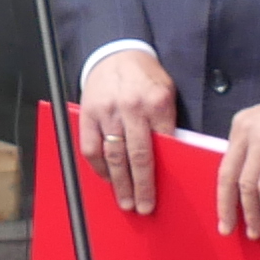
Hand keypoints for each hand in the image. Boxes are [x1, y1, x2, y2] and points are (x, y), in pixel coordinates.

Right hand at [77, 48, 180, 215]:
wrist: (116, 52)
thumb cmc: (144, 77)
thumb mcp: (166, 92)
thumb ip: (167, 122)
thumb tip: (172, 156)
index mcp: (156, 103)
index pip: (163, 145)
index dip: (162, 173)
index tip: (162, 192)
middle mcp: (131, 108)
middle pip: (138, 157)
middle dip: (141, 187)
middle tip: (143, 207)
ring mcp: (107, 112)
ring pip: (114, 156)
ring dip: (120, 183)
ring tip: (125, 201)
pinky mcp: (88, 115)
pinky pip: (91, 148)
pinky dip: (98, 167)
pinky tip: (106, 179)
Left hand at [219, 86, 259, 239]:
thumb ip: (258, 148)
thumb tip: (252, 186)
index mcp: (242, 124)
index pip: (225, 165)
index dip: (223, 193)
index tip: (223, 213)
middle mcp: (247, 131)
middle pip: (228, 177)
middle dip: (228, 207)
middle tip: (228, 228)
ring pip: (247, 187)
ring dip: (252, 213)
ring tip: (257, 229)